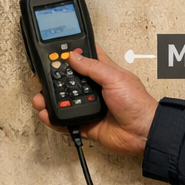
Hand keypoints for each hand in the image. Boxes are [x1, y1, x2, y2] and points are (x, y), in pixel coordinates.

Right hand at [32, 49, 158, 156]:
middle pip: (69, 82)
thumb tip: (73, 56)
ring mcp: (90, 107)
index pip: (85, 59)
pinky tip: (47, 115)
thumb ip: (92, 67)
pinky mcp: (87, 124)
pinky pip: (67, 122)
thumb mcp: (114, 78)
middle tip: (43, 79)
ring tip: (40, 99)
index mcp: (104, 73)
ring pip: (65, 102)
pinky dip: (56, 120)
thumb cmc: (138, 103)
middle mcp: (95, 89)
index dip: (71, 54)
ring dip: (51, 100)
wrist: (143, 132)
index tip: (56, 52)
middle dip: (55, 80)